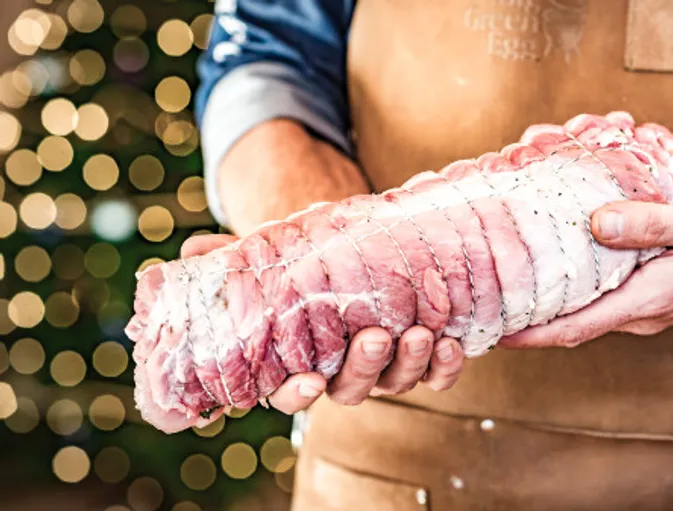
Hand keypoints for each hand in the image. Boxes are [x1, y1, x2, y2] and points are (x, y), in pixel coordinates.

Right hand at [181, 234, 464, 416]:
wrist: (356, 245)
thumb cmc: (305, 260)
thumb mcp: (269, 255)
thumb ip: (233, 255)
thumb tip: (192, 249)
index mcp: (301, 361)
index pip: (292, 392)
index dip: (299, 393)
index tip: (309, 381)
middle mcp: (343, 371)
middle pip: (353, 389)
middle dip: (366, 368)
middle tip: (375, 338)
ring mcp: (385, 365)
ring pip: (397, 381)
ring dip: (409, 362)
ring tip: (418, 333)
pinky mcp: (423, 354)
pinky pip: (437, 373)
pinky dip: (446, 365)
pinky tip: (451, 342)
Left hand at [499, 189, 672, 348]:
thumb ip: (649, 224)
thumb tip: (596, 223)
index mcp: (647, 300)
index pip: (575, 328)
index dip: (530, 335)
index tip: (491, 333)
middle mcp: (640, 311)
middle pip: (571, 320)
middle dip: (528, 314)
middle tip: (486, 296)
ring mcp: (644, 304)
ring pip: (585, 306)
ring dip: (549, 296)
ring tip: (511, 273)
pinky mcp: (649, 291)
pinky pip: (602, 292)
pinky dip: (574, 280)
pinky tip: (558, 255)